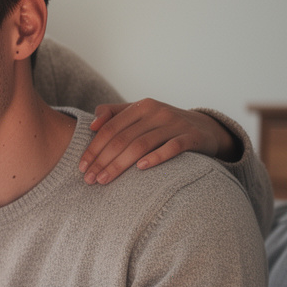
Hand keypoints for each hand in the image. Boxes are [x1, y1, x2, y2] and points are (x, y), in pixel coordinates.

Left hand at [78, 98, 239, 184]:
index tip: (81, 167)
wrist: (205, 129)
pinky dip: (156, 157)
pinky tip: (140, 169)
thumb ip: (115, 114)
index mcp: (141, 106)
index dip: (94, 147)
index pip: (111, 128)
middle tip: (88, 180)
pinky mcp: (191, 137)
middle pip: (123, 138)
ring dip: (120, 164)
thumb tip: (92, 123)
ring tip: (104, 180)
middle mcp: (157, 112)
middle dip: (102, 160)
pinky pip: (172, 147)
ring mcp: (175, 124)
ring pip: (142, 144)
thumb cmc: (164, 125)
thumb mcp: (141, 114)